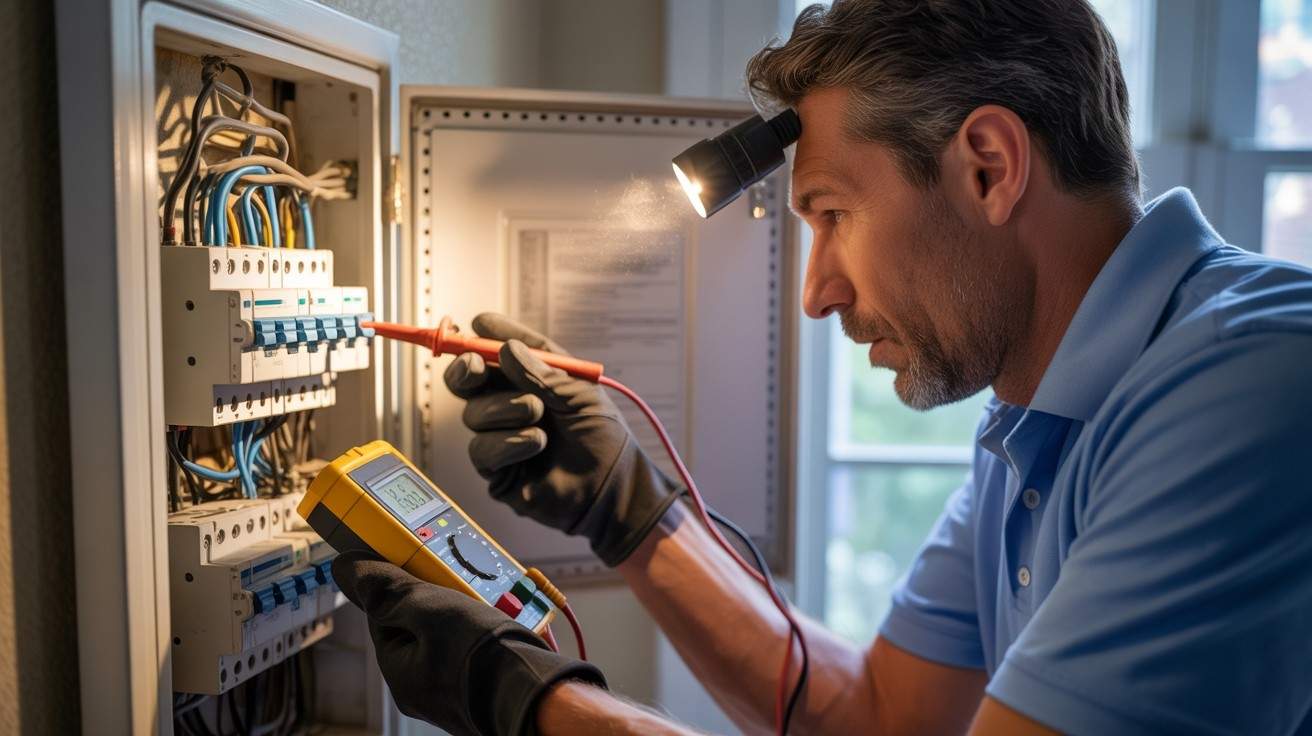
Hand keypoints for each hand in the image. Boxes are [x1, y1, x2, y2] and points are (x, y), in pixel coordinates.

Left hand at [331, 551, 605, 735]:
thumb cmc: (485, 657)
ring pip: (449, 634)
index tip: (411, 556)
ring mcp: (454, 689)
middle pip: (418, 625)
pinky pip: (474, 647)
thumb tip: (347, 568)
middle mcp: (422, 686)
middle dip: (438, 594)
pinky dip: (485, 627)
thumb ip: (388, 589)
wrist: (541, 694)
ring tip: (487, 592)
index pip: (382, 615)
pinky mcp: (483, 686)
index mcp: (400, 671)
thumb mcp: (429, 608)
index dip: (397, 581)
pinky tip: (503, 614)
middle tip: (458, 575)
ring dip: (465, 607)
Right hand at [444, 313, 683, 566]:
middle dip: (466, 368)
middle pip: (468, 380)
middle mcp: (512, 404)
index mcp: (534, 380)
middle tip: (476, 365)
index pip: (503, 351)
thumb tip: (505, 350)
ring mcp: (501, 436)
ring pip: (474, 413)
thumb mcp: (579, 396)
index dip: (488, 335)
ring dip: (505, 409)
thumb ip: (541, 373)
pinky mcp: (497, 470)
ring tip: (538, 414)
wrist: (611, 490)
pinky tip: (535, 443)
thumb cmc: (603, 439)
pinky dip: (508, 442)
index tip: (478, 322)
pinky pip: (482, 449)